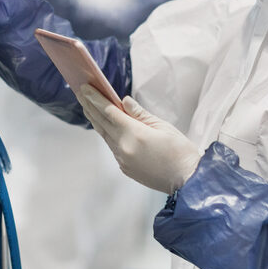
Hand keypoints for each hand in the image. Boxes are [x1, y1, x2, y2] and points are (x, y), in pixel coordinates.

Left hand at [77, 84, 200, 192]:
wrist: (187, 180)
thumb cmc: (180, 151)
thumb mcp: (163, 126)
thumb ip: (140, 114)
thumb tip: (123, 101)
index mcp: (134, 134)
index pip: (109, 111)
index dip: (95, 98)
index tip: (85, 88)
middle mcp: (123, 147)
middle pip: (101, 122)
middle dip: (90, 106)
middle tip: (80, 92)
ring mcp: (122, 159)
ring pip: (105, 135)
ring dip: (95, 120)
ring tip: (87, 106)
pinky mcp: (125, 168)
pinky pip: (112, 147)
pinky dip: (107, 134)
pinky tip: (105, 126)